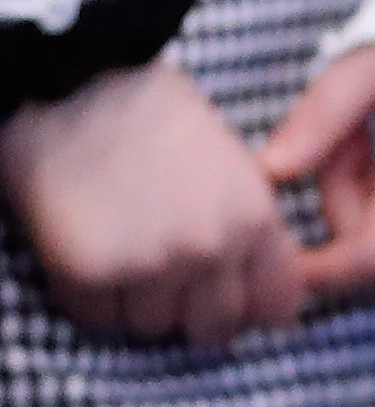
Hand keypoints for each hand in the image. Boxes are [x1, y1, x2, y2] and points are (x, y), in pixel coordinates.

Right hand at [0, 60, 302, 344]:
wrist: (66, 78)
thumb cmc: (147, 110)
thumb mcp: (229, 159)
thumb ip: (250, 222)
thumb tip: (265, 287)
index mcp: (254, 218)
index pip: (277, 307)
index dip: (251, 308)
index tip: (229, 298)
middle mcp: (211, 248)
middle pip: (216, 329)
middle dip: (193, 312)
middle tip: (168, 285)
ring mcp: (149, 263)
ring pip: (155, 327)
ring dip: (139, 306)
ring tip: (121, 259)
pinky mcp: (89, 270)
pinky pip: (99, 319)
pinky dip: (93, 301)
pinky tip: (88, 264)